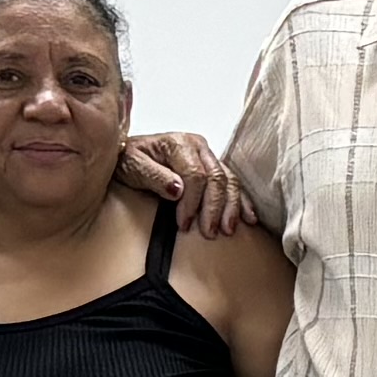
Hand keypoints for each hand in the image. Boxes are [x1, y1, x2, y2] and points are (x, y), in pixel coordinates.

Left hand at [118, 130, 239, 229]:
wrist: (128, 153)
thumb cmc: (129, 160)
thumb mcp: (132, 166)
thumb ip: (153, 176)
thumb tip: (177, 190)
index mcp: (178, 143)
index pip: (195, 175)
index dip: (192, 202)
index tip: (184, 224)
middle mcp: (197, 146)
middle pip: (216, 178)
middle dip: (214, 208)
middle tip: (209, 232)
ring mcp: (208, 156)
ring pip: (228, 180)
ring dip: (231, 207)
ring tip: (227, 229)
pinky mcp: (213, 166)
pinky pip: (232, 182)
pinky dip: (242, 201)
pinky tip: (248, 217)